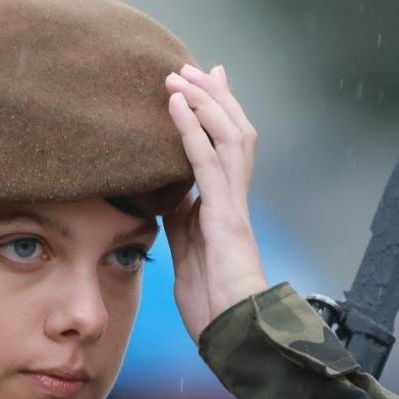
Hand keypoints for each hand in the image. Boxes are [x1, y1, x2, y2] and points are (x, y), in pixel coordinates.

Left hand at [162, 63, 269, 342]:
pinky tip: (176, 106)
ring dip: (204, 101)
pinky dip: (191, 130)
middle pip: (232, 130)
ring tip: (179, 76)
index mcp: (224, 206)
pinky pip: (208, 163)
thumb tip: (165, 195)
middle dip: (212, 95)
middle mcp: (233, 198)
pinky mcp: (226, 216)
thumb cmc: (214, 302)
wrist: (233, 332)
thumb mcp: (188, 249)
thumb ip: (181, 218)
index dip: (213, 112)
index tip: (198, 83)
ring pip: (228, 136)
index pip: (221, 147)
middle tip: (189, 67)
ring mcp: (233, 204)